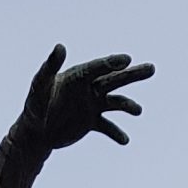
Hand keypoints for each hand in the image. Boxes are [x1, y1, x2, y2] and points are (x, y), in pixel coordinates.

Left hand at [22, 43, 153, 151]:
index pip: (98, 68)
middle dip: (133, 74)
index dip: (112, 63)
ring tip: (138, 111)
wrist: (35, 131)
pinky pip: (108, 127)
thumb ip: (50, 67)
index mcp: (78, 76)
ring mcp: (92, 105)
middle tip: (152, 68)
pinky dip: (116, 133)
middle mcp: (89, 88)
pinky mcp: (91, 122)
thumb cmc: (35, 104)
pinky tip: (125, 140)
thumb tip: (60, 47)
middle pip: (114, 79)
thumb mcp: (40, 85)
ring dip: (128, 106)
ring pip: (115, 102)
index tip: (126, 60)